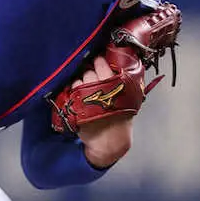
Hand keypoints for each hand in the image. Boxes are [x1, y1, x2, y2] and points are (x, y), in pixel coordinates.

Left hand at [74, 54, 133, 169]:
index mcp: (116, 82)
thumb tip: (114, 68)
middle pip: (89, 70)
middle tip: (92, 78)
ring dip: (80, 81)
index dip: (99, 61)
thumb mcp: (129, 99)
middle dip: (89, 72)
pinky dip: (72, 90)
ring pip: (79, 79)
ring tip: (85, 89)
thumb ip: (121, 83)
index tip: (98, 60)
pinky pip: (71, 89)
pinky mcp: (76, 103)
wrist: (111, 140)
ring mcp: (86, 93)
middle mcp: (100, 85)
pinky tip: (78, 96)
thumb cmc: (121, 121)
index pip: (102, 63)